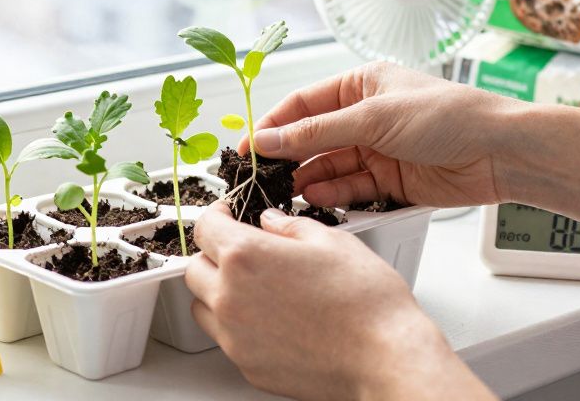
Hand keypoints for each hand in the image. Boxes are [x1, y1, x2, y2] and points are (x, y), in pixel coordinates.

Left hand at [185, 202, 493, 400]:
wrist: (385, 357)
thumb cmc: (366, 301)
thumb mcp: (331, 240)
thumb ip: (289, 225)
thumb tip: (270, 221)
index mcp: (245, 256)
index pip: (204, 226)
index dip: (217, 214)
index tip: (230, 213)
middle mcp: (230, 298)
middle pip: (194, 268)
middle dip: (213, 253)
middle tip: (243, 249)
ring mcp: (235, 337)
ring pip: (202, 306)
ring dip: (217, 291)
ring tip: (254, 286)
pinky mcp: (247, 365)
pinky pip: (225, 339)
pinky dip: (236, 325)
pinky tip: (269, 318)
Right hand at [244, 62, 524, 208]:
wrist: (500, 152)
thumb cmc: (447, 115)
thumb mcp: (373, 117)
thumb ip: (317, 132)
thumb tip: (268, 139)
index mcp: (361, 84)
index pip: (303, 104)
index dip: (273, 125)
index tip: (247, 147)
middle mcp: (367, 115)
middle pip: (313, 138)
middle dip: (288, 157)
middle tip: (260, 177)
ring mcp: (378, 149)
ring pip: (330, 166)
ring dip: (308, 179)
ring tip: (285, 193)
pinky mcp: (391, 180)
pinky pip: (352, 188)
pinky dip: (333, 195)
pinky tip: (316, 199)